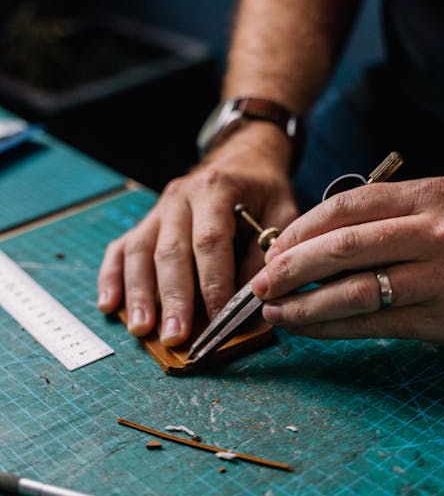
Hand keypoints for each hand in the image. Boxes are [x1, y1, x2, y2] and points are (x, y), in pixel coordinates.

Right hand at [97, 123, 298, 344]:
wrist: (241, 157)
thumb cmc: (262, 190)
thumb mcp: (282, 211)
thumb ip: (269, 251)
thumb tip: (255, 296)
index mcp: (215, 190)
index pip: (210, 241)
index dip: (214, 283)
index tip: (220, 319)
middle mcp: (179, 198)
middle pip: (170, 252)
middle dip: (173, 299)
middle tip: (175, 337)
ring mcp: (157, 210)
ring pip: (139, 253)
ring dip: (139, 294)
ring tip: (142, 330)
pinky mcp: (145, 222)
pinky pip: (121, 249)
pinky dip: (112, 277)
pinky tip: (109, 305)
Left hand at [252, 177, 443, 346]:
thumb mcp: (433, 213)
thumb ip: (379, 220)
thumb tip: (304, 247)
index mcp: (427, 196)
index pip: (346, 206)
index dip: (300, 230)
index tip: (273, 249)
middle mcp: (435, 231)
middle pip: (343, 247)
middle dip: (291, 267)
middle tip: (261, 285)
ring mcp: (439, 275)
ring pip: (354, 290)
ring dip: (304, 303)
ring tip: (275, 312)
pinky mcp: (439, 316)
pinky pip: (371, 323)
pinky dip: (330, 326)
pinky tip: (306, 328)